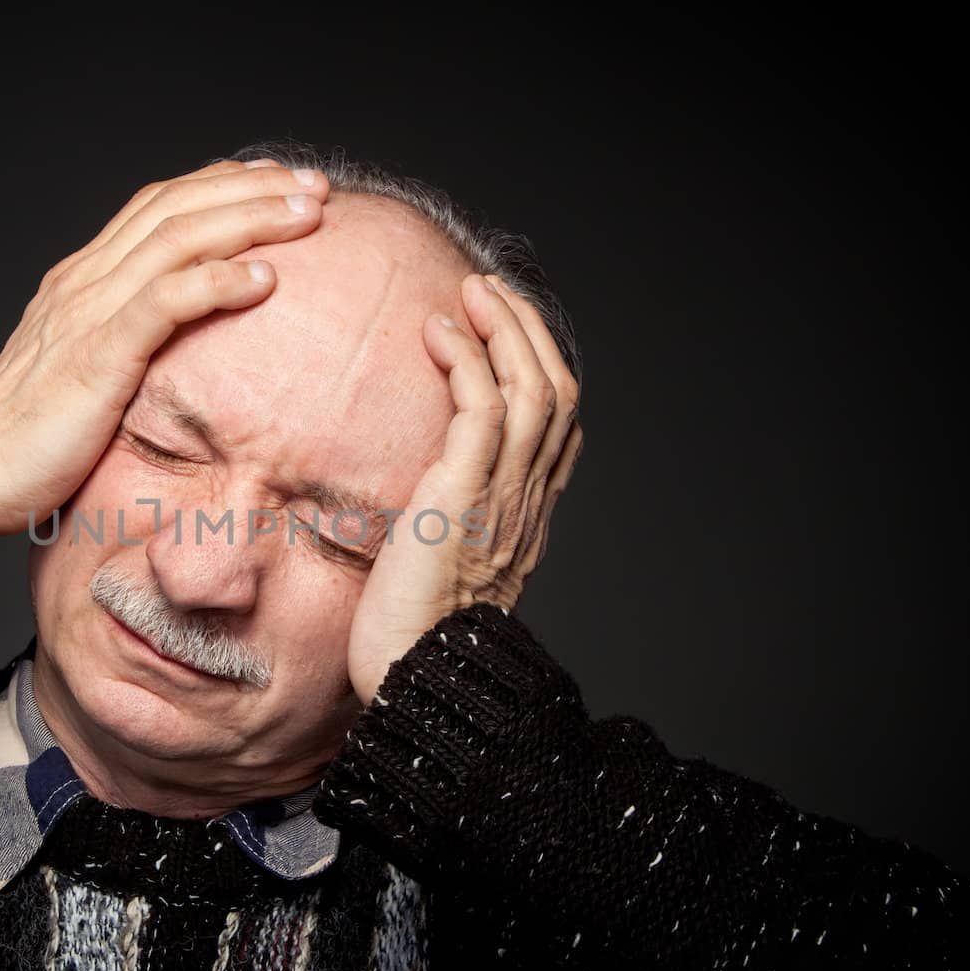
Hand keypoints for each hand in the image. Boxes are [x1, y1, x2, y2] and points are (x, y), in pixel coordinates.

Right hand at [0, 159, 329, 552]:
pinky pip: (165, 302)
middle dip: (252, 189)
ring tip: (307, 215)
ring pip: (178, 238)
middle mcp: (86, 280)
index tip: (277, 181)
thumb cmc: (34, 435)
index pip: (159, 206)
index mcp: (83, 279)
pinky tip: (265, 279)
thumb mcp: (87, 369)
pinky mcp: (97, 354)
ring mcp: (89, 312)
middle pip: (178, 206)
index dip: (221, 184)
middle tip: (315, 185)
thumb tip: (182, 341)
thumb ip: (127, 340)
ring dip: (249, 220)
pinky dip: (217, 282)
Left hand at [346, 274, 583, 705]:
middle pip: (557, 392)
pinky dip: (468, 360)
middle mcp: (528, 501)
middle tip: (489, 291)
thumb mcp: (437, 565)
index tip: (506, 330)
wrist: (416, 678)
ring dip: (505, 330)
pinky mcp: (465, 495)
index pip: (559, 425)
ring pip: (533, 389)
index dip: (541, 367)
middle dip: (528, 332)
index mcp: (527, 515)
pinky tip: (440, 331)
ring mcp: (504, 496)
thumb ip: (443, 519)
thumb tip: (417, 495)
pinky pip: (484, 410)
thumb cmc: (410, 635)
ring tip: (472, 292)